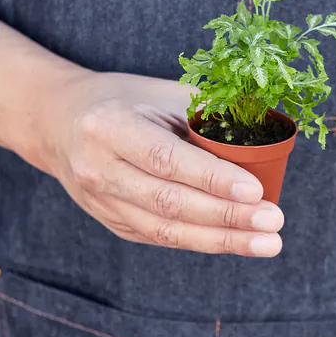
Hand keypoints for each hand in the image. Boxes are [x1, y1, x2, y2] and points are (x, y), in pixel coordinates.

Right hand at [40, 71, 283, 256]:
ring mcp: (102, 202)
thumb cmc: (122, 100)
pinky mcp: (112, 221)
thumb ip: (206, 113)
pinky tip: (235, 241)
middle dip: (227, 217)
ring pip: (166, 230)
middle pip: (169, 203)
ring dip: (221, 240)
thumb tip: (262, 138)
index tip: (257, 192)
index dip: (212, 178)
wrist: (62, 122)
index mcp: (109, 127)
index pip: (166, 159)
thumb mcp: (160, 93)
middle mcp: (99, 170)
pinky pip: (161, 237)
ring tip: (266, 243)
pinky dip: (202, 240)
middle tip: (273, 222)